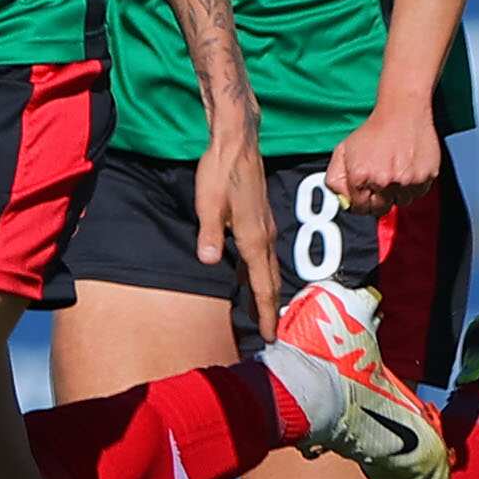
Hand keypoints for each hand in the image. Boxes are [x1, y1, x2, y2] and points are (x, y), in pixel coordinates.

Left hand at [192, 89, 280, 316]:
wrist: (236, 142)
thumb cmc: (220, 171)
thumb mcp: (208, 203)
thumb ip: (209, 233)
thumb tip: (210, 261)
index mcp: (253, 237)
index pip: (262, 284)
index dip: (266, 311)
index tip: (270, 335)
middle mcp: (265, 235)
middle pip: (270, 280)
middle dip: (270, 308)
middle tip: (269, 333)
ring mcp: (266, 226)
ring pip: (268, 267)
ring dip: (266, 291)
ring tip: (261, 312)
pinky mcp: (261, 218)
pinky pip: (264, 254)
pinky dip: (261, 272)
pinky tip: (251, 275)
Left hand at [325, 102, 441, 217]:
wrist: (402, 112)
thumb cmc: (373, 131)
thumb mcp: (343, 151)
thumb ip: (336, 179)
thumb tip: (342, 201)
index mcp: (361, 175)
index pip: (359, 208)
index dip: (359, 203)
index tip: (363, 198)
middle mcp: (384, 181)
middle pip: (380, 210)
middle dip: (377, 201)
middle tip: (378, 186)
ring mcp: (407, 181)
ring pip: (401, 202)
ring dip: (396, 193)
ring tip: (393, 172)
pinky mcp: (426, 177)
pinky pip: (417, 193)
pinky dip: (412, 186)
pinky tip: (406, 169)